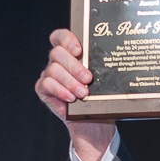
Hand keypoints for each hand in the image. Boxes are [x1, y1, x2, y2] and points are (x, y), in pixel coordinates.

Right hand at [35, 29, 114, 160]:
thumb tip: (115, 61)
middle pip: (57, 53)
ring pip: (53, 69)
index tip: (79, 50)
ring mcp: (49, 75)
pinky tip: (71, 97)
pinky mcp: (44, 89)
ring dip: (70, 81)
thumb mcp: (103, 82)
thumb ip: (101, 69)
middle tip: (88, 78)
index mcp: (70, 54)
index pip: (60, 37)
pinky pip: (47, 84)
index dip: (66, 39)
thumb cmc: (99, 99)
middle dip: (74, 66)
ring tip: (83, 92)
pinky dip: (60, 90)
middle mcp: (58, 62)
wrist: (94, 123)